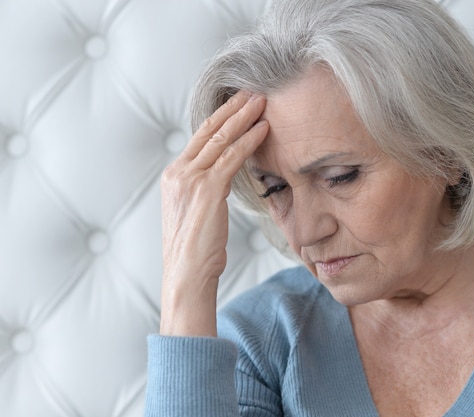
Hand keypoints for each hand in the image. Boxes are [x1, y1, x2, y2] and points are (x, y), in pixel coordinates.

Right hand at [159, 91, 268, 336]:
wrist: (186, 275)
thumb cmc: (196, 250)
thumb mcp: (195, 213)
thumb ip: (204, 189)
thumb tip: (222, 177)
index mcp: (173, 176)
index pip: (199, 138)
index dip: (221, 118)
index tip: (238, 104)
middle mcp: (177, 172)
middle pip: (208, 130)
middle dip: (233, 108)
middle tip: (253, 92)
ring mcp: (189, 179)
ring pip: (221, 139)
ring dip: (244, 117)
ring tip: (262, 102)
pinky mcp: (206, 189)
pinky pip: (232, 158)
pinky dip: (249, 141)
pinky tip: (264, 130)